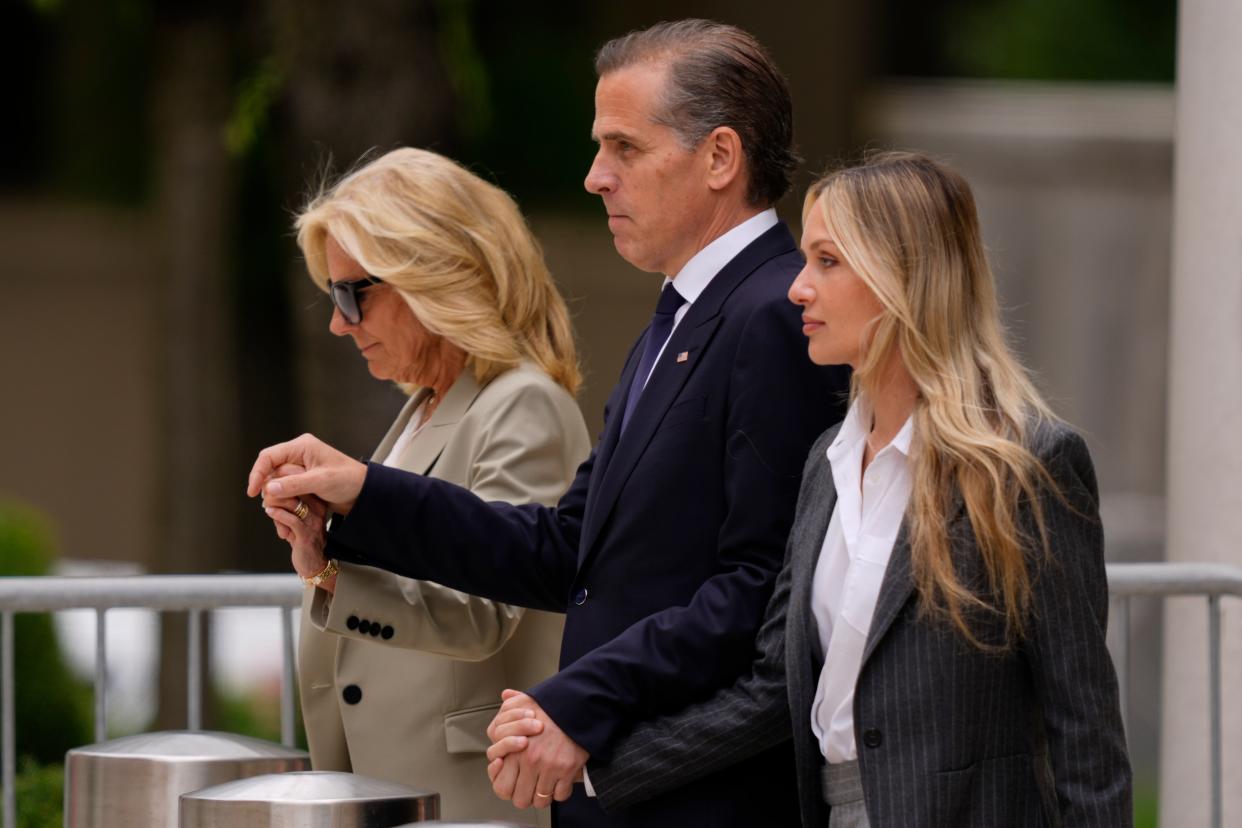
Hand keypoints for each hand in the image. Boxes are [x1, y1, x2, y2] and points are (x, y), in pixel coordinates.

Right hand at [247, 434, 366, 513]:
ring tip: (284, 508)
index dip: (257, 473)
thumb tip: (268, 487)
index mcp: (302, 446)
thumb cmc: (349, 480)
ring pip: (277, 481)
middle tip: (271, 505)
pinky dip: (284, 498)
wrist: (364, 492)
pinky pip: (286, 488)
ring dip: (277, 495)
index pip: (269, 456)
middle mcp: (299, 454)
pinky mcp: (303, 480)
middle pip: (271, 470)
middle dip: (269, 487)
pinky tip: (288, 509)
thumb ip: (295, 484)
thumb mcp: (321, 481)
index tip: (252, 492)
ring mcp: (300, 468)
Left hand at [262, 465, 334, 591]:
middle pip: (296, 488)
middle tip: (264, 494)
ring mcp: (313, 521)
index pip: (301, 479)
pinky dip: (277, 514)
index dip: (281, 477)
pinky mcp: (306, 534)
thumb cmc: (301, 537)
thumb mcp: (294, 515)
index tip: (269, 482)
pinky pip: (290, 519)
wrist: (313, 562)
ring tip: (266, 504)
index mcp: (316, 500)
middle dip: (275, 489)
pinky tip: (269, 512)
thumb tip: (266, 487)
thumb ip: (284, 502)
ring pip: (291, 502)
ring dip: (274, 501)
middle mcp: (317, 508)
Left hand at [484, 690, 585, 808]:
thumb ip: (510, 705)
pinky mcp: (568, 770)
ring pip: (541, 800)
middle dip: (525, 796)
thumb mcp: (525, 699)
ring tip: (545, 787)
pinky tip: (560, 783)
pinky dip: (560, 792)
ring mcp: (549, 767)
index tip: (514, 784)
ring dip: (543, 795)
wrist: (579, 704)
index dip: (508, 790)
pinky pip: (561, 795)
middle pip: (521, 799)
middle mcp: (530, 761)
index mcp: (515, 750)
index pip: (502, 787)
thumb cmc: (553, 704)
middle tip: (530, 789)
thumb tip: (505, 695)